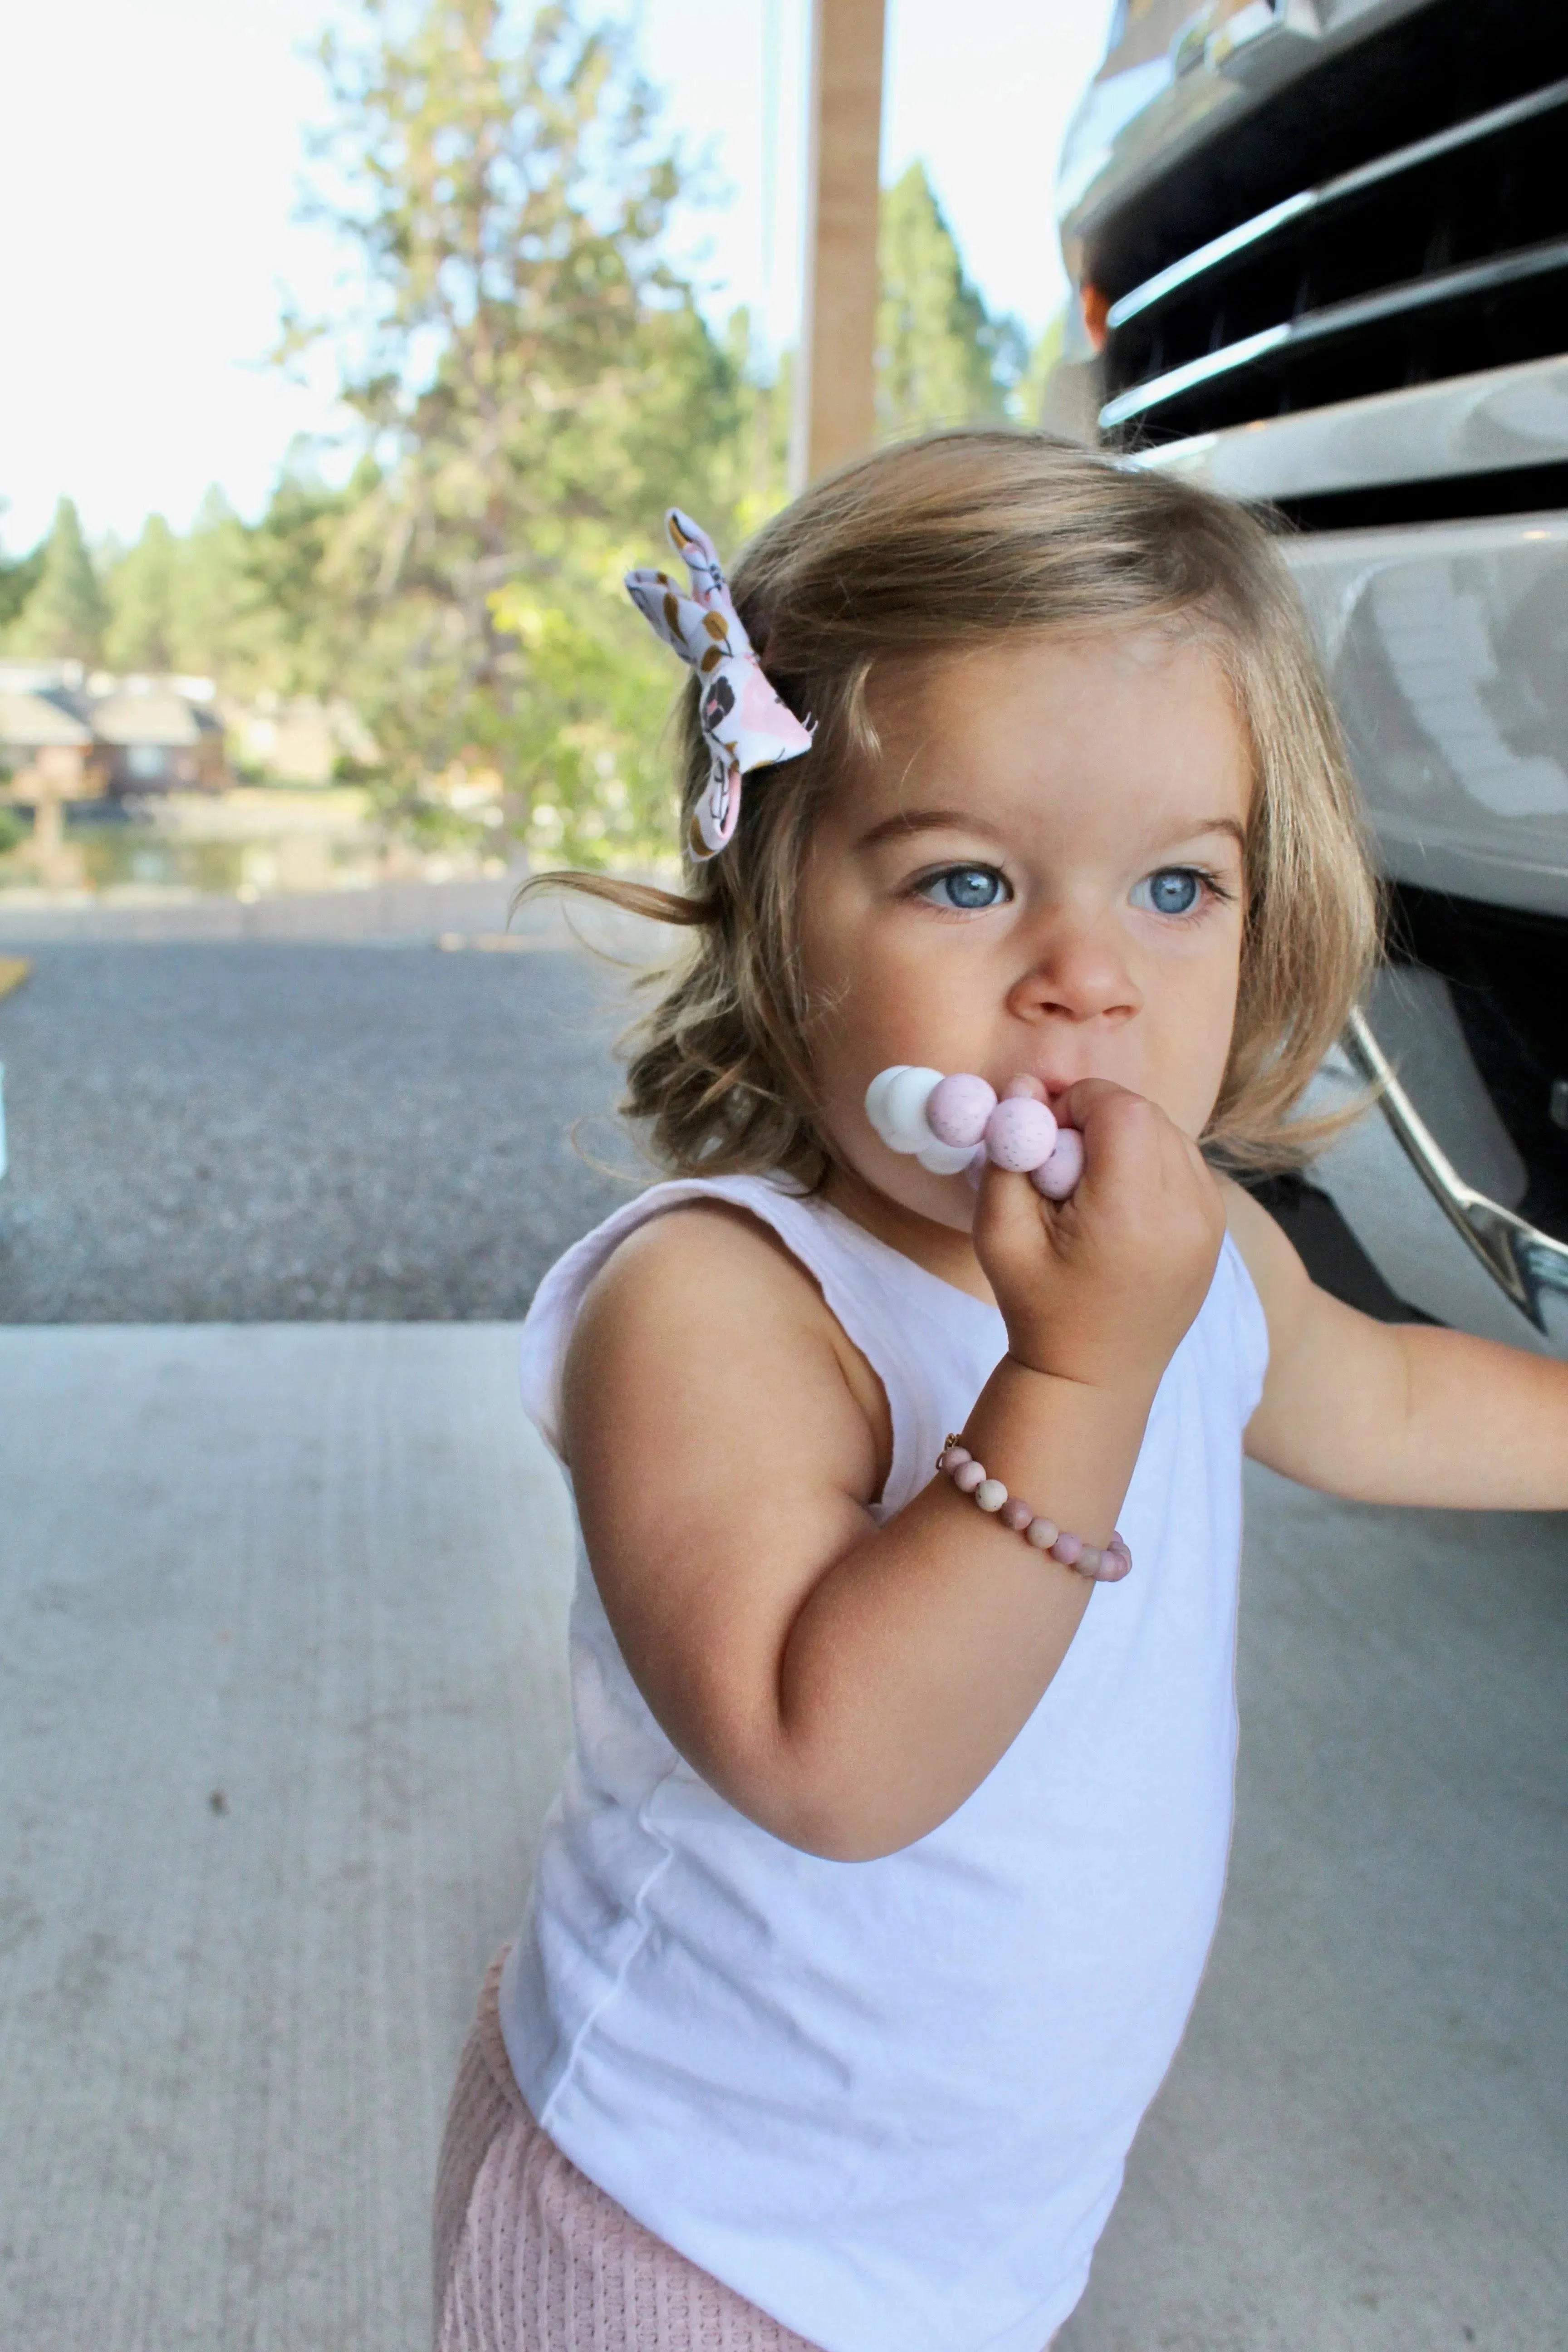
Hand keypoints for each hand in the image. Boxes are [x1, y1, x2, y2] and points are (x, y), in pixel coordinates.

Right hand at [972, 1079, 1225, 1395]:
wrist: (1095, 1378)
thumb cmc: (1040, 1309)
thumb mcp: (1000, 1234)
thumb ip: (1008, 1153)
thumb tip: (1024, 1086)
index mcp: (1133, 1214)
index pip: (1120, 1108)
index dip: (1076, 1102)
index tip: (1045, 1131)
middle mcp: (1186, 1212)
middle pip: (1147, 1114)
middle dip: (1098, 1117)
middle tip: (1061, 1156)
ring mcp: (1209, 1221)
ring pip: (1168, 1133)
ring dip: (1125, 1138)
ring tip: (1089, 1185)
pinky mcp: (1214, 1227)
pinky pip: (1184, 1162)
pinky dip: (1149, 1162)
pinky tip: (1118, 1203)